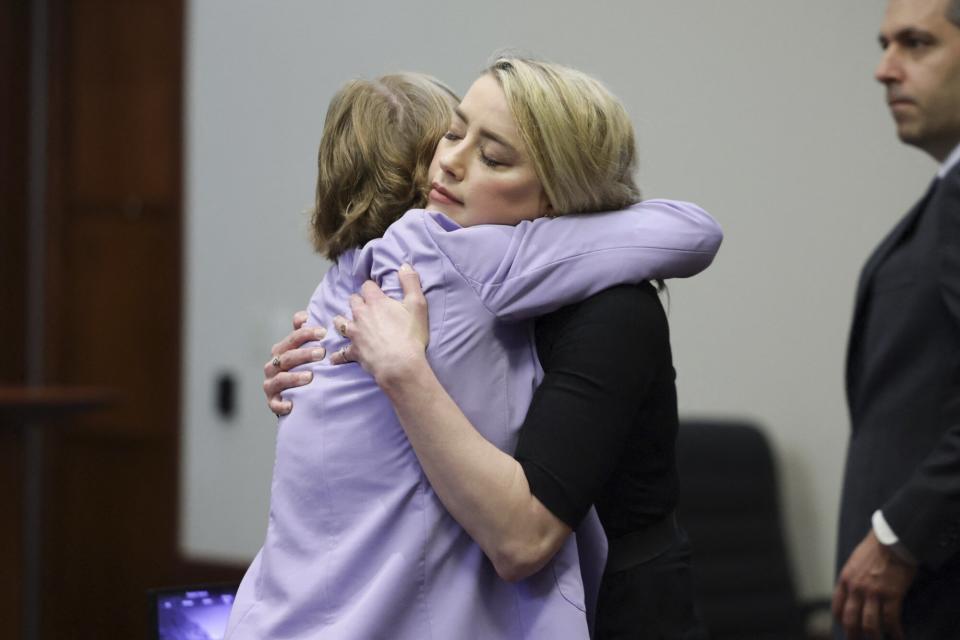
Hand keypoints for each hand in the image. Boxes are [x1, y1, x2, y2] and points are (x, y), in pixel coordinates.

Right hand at [263, 310, 326, 415]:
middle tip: (322, 353)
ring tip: (310, 376)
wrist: (293, 396)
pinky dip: (281, 404)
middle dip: (304, 354)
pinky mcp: (272, 401)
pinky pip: (274, 404)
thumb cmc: (299, 368)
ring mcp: (271, 384)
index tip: (323, 332)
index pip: (293, 339)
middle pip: (287, 357)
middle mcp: (273, 366)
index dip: (306, 333)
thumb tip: (303, 316)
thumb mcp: (301, 349)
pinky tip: (291, 405)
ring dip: (294, 377)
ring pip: (280, 378)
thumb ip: (302, 333)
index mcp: (280, 351)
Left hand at [330, 264, 428, 385]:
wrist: (399, 364)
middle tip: (363, 306)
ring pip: (340, 323)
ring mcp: (355, 333)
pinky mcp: (354, 351)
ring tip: (344, 323)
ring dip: (342, 321)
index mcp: (376, 302)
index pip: (367, 286)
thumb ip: (410, 282)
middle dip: (357, 302)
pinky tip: (334, 357)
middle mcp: (361, 315)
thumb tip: (404, 265)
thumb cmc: (410, 335)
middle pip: (352, 301)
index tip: (376, 290)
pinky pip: (341, 353)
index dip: (372, 287)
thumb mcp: (417, 304)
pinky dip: (338, 355)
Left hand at [832, 530, 916, 639]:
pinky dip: (895, 632)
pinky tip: (898, 637)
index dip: (841, 621)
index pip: (838, 607)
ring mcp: (873, 592)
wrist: (891, 538)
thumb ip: (852, 578)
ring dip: (874, 637)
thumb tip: (853, 591)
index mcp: (845, 579)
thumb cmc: (875, 548)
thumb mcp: (854, 562)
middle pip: (851, 620)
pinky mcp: (891, 594)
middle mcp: (856, 588)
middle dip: (853, 635)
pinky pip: (891, 620)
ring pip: (870, 624)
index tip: (846, 627)